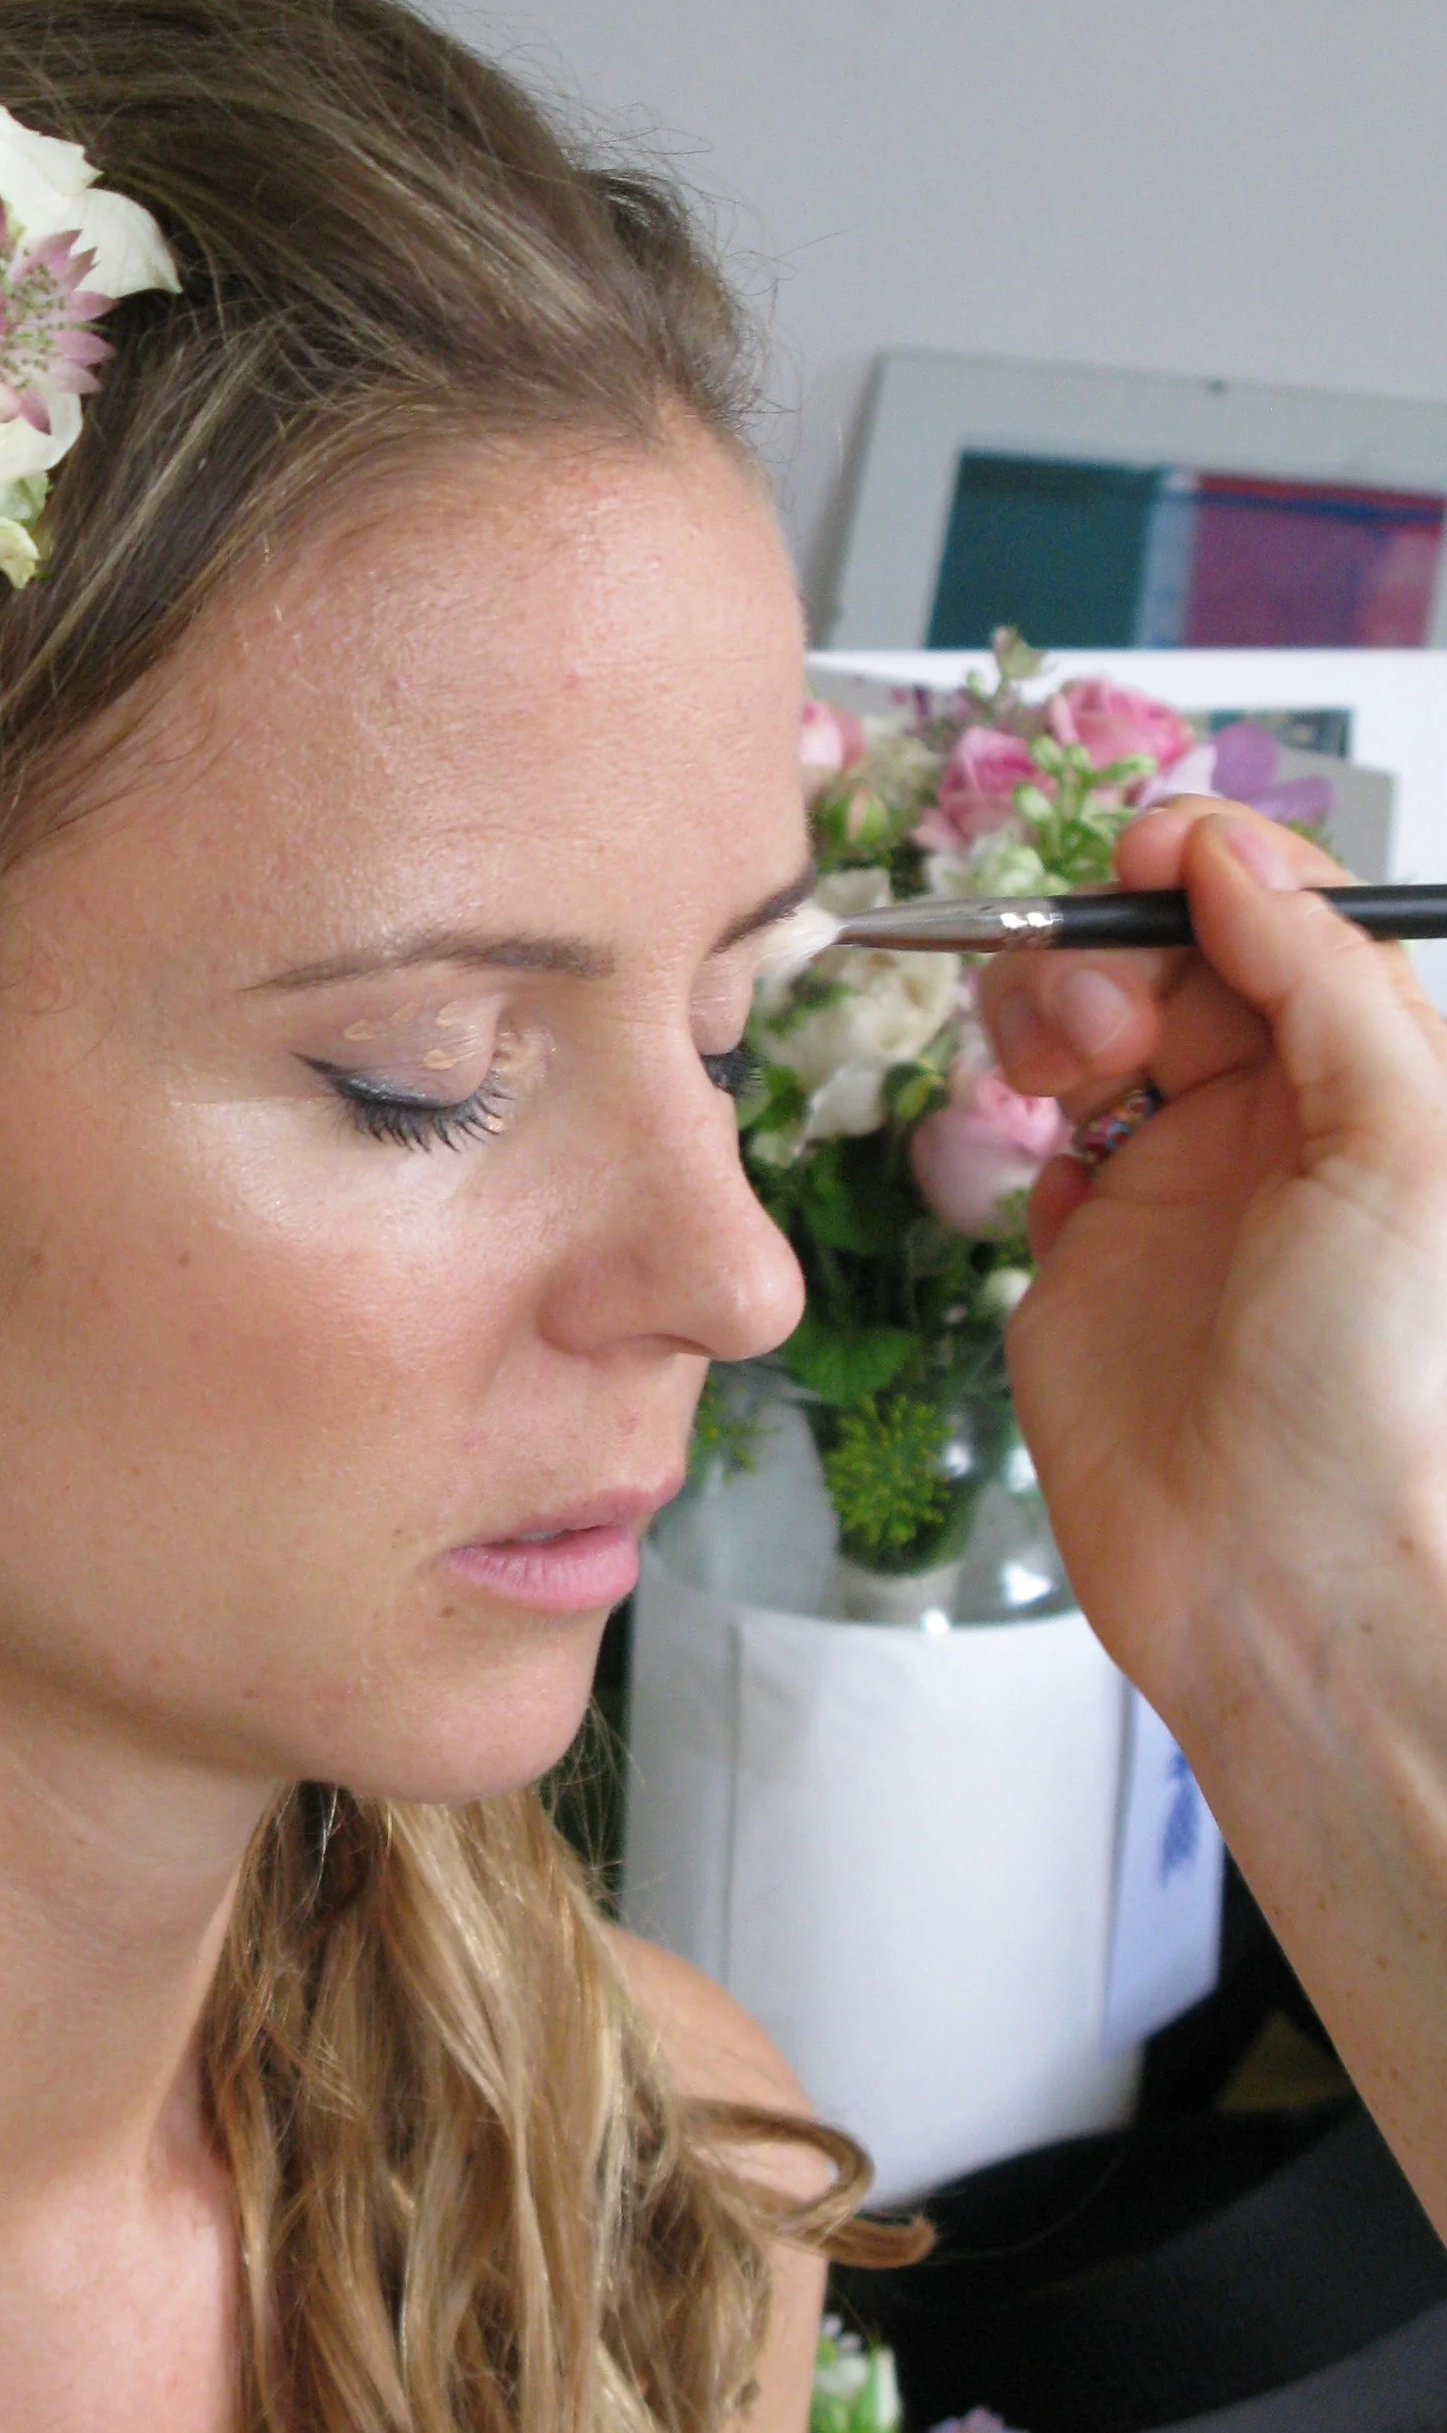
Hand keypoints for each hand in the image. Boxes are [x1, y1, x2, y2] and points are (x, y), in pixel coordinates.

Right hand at [981, 797, 1446, 1729]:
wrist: (1286, 1579)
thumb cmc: (1386, 1389)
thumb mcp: (1408, 1143)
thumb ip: (1327, 982)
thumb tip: (1237, 855)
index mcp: (1375, 1088)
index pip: (1286, 925)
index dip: (1213, 871)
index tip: (1149, 853)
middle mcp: (1278, 1128)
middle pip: (1170, 961)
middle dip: (1113, 945)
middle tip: (1099, 1014)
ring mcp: (1176, 1191)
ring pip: (1088, 1032)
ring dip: (1054, 1015)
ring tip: (1057, 1074)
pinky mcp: (1084, 1260)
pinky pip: (1039, 1143)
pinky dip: (1025, 1123)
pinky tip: (1058, 1169)